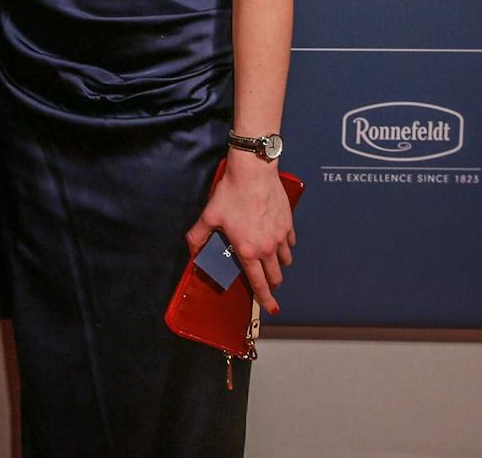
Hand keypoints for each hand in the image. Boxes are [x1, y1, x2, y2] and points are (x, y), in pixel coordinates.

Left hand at [185, 152, 295, 314]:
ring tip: (270, 260)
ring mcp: (280, 236)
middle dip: (271, 283)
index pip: (258, 283)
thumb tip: (191, 250)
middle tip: (267, 283)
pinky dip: (285, 245)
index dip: (265, 299)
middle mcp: (267, 248)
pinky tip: (277, 240)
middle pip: (275, 276)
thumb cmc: (231, 193)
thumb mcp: (209, 216)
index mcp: (247, 250)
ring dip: (278, 264)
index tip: (272, 308)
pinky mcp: (288, 224)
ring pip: (285, 260)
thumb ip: (198, 236)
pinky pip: (290, 242)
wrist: (253, 173)